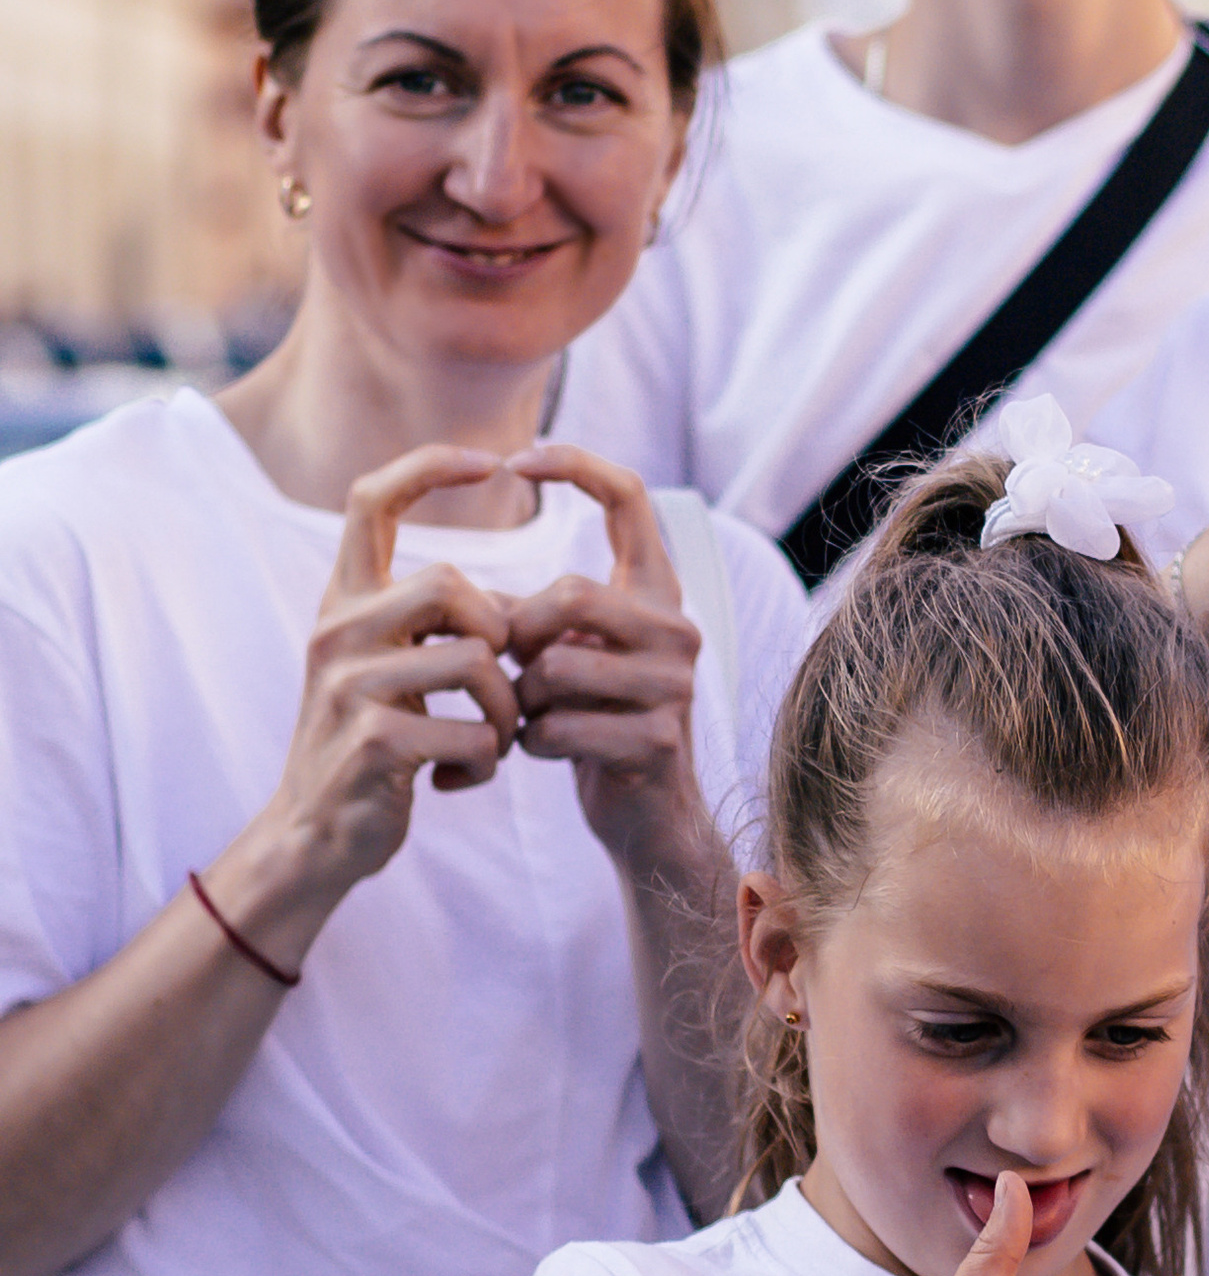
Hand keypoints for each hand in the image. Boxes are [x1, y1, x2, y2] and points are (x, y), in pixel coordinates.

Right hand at [260, 444, 524, 915]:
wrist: (316, 836)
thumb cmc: (373, 747)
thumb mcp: (387, 670)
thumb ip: (428, 626)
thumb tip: (506, 604)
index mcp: (344, 603)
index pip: (370, 501)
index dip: (427, 466)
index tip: (488, 460)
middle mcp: (337, 631)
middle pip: (450, 583)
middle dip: (499, 634)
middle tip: (498, 684)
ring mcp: (350, 686)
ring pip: (477, 662)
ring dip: (504, 710)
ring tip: (486, 741)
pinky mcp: (374, 742)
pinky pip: (474, 730)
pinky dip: (487, 760)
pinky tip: (460, 778)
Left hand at [501, 445, 711, 881]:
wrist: (648, 817)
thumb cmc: (595, 723)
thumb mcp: (571, 653)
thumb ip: (536, 612)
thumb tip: (464, 587)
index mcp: (657, 592)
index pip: (629, 498)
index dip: (575, 466)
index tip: (517, 458)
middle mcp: (676, 629)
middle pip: (571, 594)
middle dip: (522, 634)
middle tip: (516, 665)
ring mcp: (675, 686)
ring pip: (555, 669)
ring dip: (524, 700)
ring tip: (535, 717)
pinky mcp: (657, 741)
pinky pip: (559, 728)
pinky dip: (534, 745)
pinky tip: (550, 753)